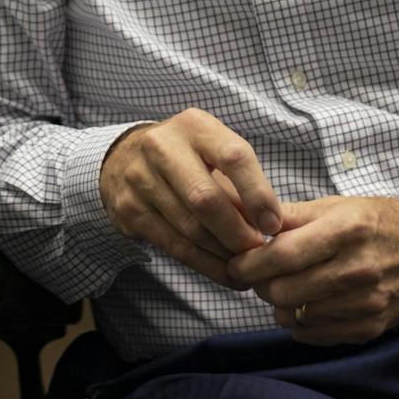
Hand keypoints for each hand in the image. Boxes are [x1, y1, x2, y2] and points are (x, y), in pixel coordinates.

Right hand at [99, 108, 283, 288]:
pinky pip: (173, 245)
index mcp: (193, 125)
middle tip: (259, 251)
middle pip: (206, 198)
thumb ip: (238, 182)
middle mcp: (161, 146)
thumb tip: (270, 225)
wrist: (125, 158)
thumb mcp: (211, 152)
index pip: (233, 157)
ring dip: (224, 253)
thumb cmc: (185, 156)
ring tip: (245, 265)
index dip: (258, 194)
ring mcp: (140, 178)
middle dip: (238, 233)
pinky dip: (204, 264)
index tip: (274, 224)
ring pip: (190, 227)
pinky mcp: (129, 209)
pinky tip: (224, 273)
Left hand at [227, 196, 398, 344]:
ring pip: (295, 316)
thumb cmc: (379, 221)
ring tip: (282, 285)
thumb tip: (246, 220)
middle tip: (256, 274)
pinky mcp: (370, 327)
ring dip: (277, 304)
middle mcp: (358, 269)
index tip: (236, 263)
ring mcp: (366, 303)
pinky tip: (304, 302)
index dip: (249, 262)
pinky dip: (299, 321)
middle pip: (283, 290)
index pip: (282, 255)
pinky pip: (314, 334)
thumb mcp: (337, 205)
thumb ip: (290, 216)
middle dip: (259, 284)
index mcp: (346, 230)